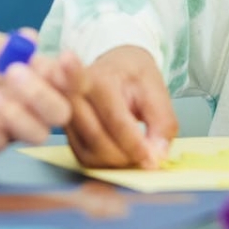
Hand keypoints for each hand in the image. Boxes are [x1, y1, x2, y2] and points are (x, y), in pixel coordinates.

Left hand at [0, 29, 84, 153]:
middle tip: (14, 72)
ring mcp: (20, 130)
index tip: (64, 58)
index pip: (71, 81)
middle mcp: (40, 109)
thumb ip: (5, 43)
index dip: (73, 73)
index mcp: (45, 81)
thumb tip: (29, 37)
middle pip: (60, 112)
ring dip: (15, 114)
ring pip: (37, 134)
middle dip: (41, 94)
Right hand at [64, 45, 176, 168]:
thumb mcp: (157, 90)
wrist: (115, 65)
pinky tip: (121, 152)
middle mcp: (74, 96)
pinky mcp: (67, 132)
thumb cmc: (135, 77)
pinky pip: (85, 158)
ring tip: (136, 151)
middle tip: (149, 156)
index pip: (114, 119)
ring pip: (90, 153)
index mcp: (99, 79)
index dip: (134, 143)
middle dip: (127, 155)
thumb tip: (157, 156)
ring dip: (118, 162)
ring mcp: (66, 115)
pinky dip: (106, 163)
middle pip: (98, 139)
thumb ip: (162, 122)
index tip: (153, 159)